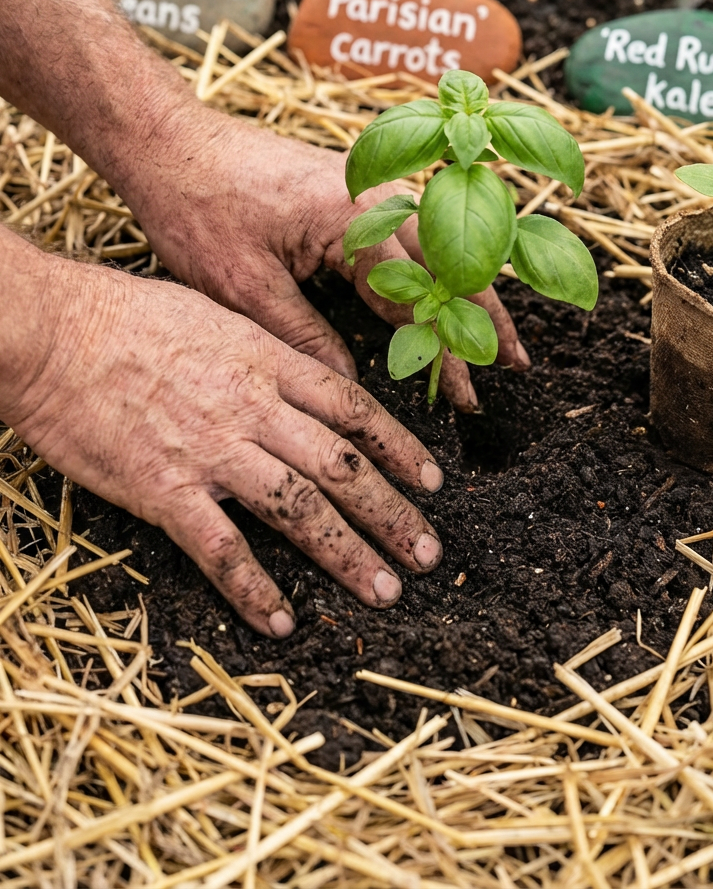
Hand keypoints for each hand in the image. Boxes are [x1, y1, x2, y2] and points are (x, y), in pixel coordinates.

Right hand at [3, 238, 442, 636]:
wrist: (56, 333)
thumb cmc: (126, 315)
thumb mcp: (214, 313)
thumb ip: (264, 352)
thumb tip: (304, 377)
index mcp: (265, 361)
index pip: (352, 408)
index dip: (398, 448)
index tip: (430, 479)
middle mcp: (252, 407)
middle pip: (341, 465)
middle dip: (392, 513)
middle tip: (429, 554)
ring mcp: (211, 450)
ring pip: (299, 508)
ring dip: (348, 553)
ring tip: (385, 590)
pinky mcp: (165, 490)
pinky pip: (222, 550)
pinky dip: (256, 591)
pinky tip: (283, 622)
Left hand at [128, 108, 529, 412]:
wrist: (166, 141)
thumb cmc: (197, 206)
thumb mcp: (244, 287)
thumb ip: (304, 337)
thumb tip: (350, 389)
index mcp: (357, 217)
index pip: (421, 296)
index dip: (446, 350)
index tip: (465, 396)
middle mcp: (376, 195)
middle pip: (449, 263)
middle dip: (480, 317)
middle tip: (512, 365)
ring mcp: (366, 186)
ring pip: (434, 244)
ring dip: (463, 289)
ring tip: (491, 334)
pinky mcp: (348, 188)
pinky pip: (407, 230)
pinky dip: (432, 266)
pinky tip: (439, 290)